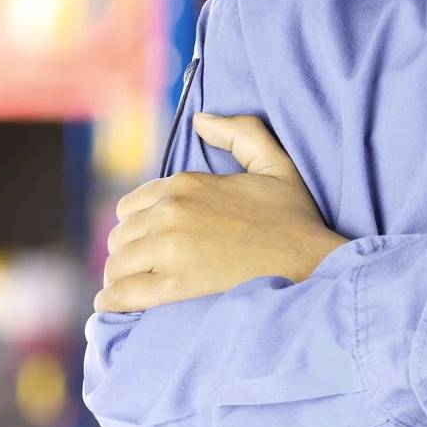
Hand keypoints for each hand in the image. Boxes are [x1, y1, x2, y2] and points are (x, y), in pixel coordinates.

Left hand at [94, 112, 348, 312]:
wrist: (311, 263)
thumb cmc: (295, 219)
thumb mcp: (274, 163)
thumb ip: (239, 132)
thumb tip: (199, 120)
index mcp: (185, 184)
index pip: (133, 205)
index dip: (140, 225)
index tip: (153, 242)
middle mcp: (171, 211)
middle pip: (121, 235)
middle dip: (130, 252)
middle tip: (146, 269)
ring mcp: (170, 248)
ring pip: (117, 263)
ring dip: (122, 277)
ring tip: (136, 288)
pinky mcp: (173, 285)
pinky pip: (122, 293)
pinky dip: (114, 300)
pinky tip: (118, 306)